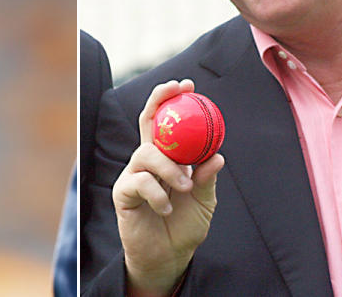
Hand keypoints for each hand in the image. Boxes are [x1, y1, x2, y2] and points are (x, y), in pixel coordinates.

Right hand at [112, 79, 225, 296]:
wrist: (168, 256)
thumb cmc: (185, 226)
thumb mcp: (204, 201)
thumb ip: (207, 179)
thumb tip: (218, 156)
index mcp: (168, 157)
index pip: (167, 121)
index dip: (173, 100)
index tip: (189, 85)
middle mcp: (148, 160)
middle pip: (147, 120)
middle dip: (159, 100)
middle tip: (176, 90)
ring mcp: (133, 174)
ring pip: (146, 153)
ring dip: (169, 167)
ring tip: (185, 187)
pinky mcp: (123, 193)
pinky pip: (139, 182)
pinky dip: (157, 194)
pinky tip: (166, 207)